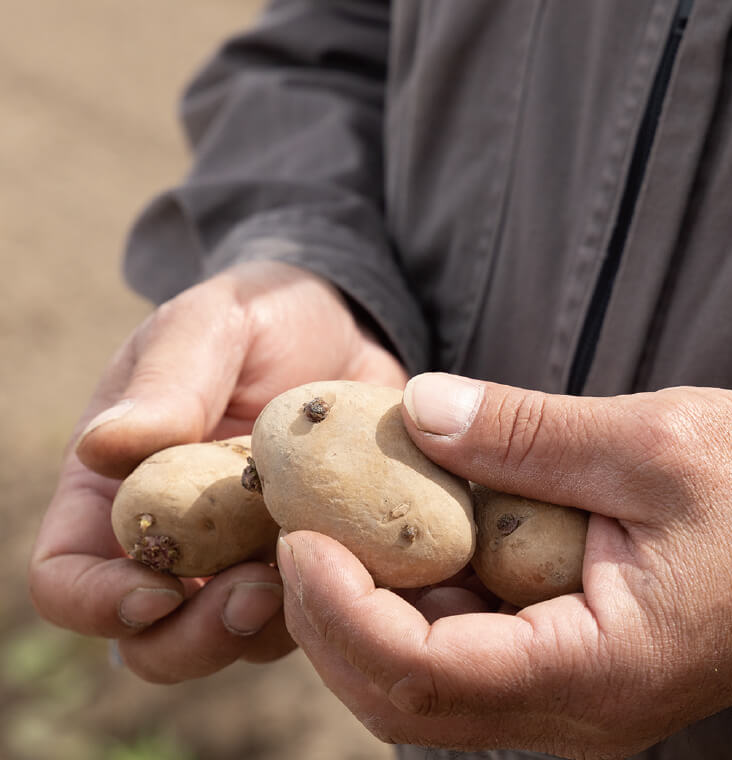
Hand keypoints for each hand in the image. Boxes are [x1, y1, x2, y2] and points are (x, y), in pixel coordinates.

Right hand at [29, 261, 407, 682]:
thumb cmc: (265, 318)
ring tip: (314, 570)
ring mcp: (240, 556)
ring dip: (262, 630)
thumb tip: (101, 448)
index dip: (97, 600)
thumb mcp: (215, 325)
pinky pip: (306, 613)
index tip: (159, 589)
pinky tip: (358, 562)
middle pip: (147, 636)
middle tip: (254, 596)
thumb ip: (169, 382)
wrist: (348, 329)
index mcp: (116, 487)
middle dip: (192, 637)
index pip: (68, 574)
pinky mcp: (305, 560)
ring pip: (228, 638)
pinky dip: (324, 604)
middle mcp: (172, 535)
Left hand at [278, 373, 731, 758]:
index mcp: (596, 670)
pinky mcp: (568, 661)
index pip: (427, 675)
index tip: (298, 537)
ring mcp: (567, 692)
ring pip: (423, 683)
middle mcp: (572, 706)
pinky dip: (413, 601)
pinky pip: (461, 651)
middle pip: (404, 696)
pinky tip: (400, 535)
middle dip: (331, 618)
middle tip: (292, 528)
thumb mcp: (658, 444)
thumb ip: (531, 432)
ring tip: (328, 527)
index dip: (343, 612)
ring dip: (362, 612)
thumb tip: (419, 408)